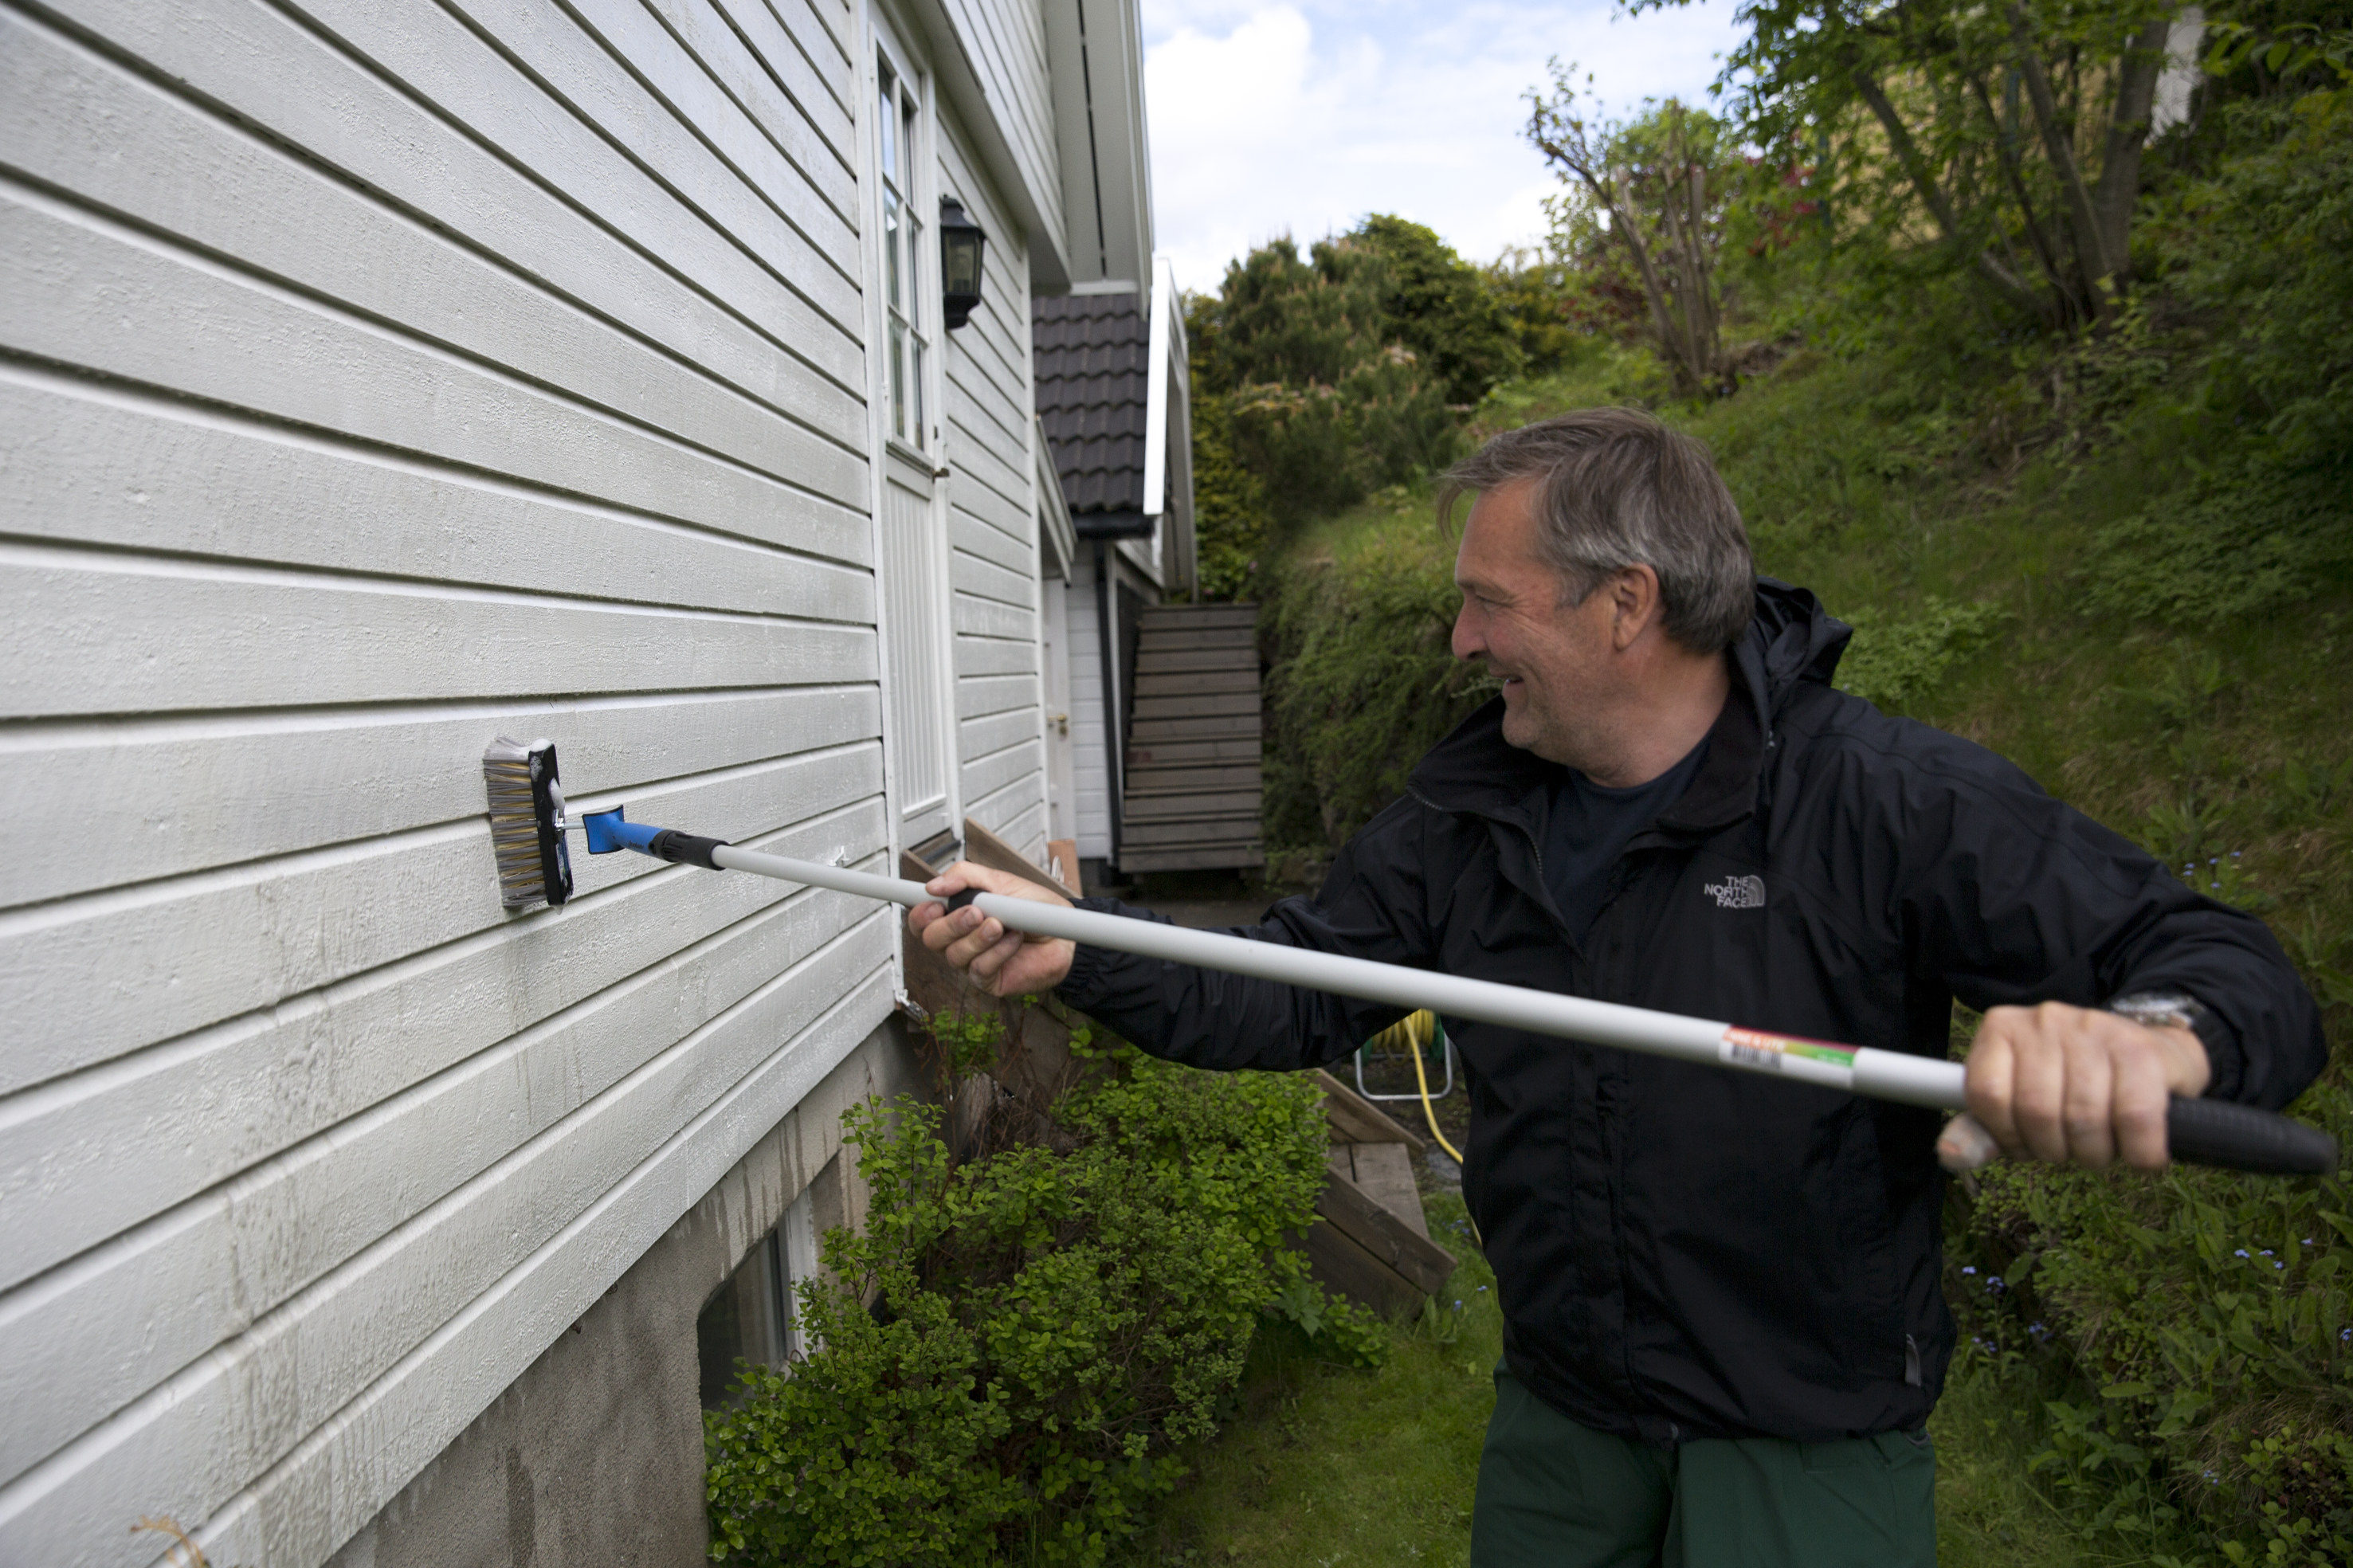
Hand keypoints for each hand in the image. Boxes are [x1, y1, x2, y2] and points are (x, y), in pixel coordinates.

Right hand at [907, 862, 1077, 997]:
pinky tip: (1014, 940)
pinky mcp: (988, 980)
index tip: (933, 904)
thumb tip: (934, 886)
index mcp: (956, 912)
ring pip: (954, 955)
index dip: (919, 913)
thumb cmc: (1033, 907)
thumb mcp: (1000, 880)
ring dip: (978, 937)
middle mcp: (959, 938)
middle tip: (976, 911)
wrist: (1064, 931)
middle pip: (931, 938)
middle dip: (952, 923)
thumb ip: (965, 876)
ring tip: (1001, 924)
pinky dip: (997, 952)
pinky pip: (979, 969)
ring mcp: (972, 961)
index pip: (922, 918)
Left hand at [1955, 1001, 2209, 1170]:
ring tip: (2103, 1145)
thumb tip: (1950, 1156)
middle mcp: (2043, 1019)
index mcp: (2001, 1028)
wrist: (2153, 1058)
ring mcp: (2093, 1027)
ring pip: (2083, 1117)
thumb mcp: (2017, 1107)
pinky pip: (2134, 1118)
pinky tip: (2140, 1152)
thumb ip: (1981, 1132)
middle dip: (2055, 1150)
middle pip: (2036, 1110)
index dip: (2009, 1136)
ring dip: (2096, 1153)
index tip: (2029, 1145)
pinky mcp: (2141, 1048)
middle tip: (2073, 1149)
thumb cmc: (2075, 1089)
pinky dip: (2139, 1152)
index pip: (1986, 1094)